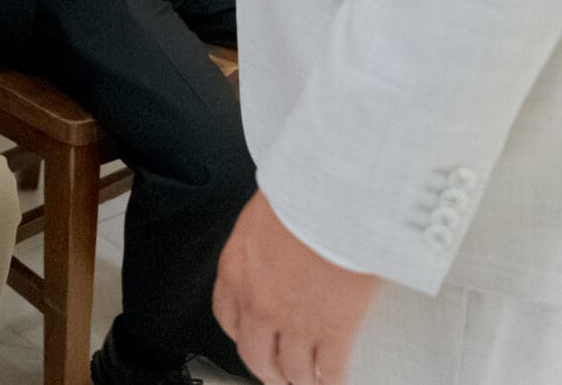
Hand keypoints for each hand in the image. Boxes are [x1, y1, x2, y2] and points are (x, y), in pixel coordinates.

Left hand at [213, 191, 380, 384]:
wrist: (330, 201)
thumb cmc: (299, 195)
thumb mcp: (262, 215)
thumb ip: (261, 241)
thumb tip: (271, 242)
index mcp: (236, 272)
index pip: (228, 317)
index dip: (241, 335)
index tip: (250, 340)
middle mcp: (259, 303)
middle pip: (255, 353)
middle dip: (265, 369)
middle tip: (274, 375)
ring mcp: (295, 321)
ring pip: (291, 368)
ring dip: (298, 380)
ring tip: (305, 382)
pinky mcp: (333, 329)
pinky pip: (330, 368)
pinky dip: (331, 379)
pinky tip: (333, 381)